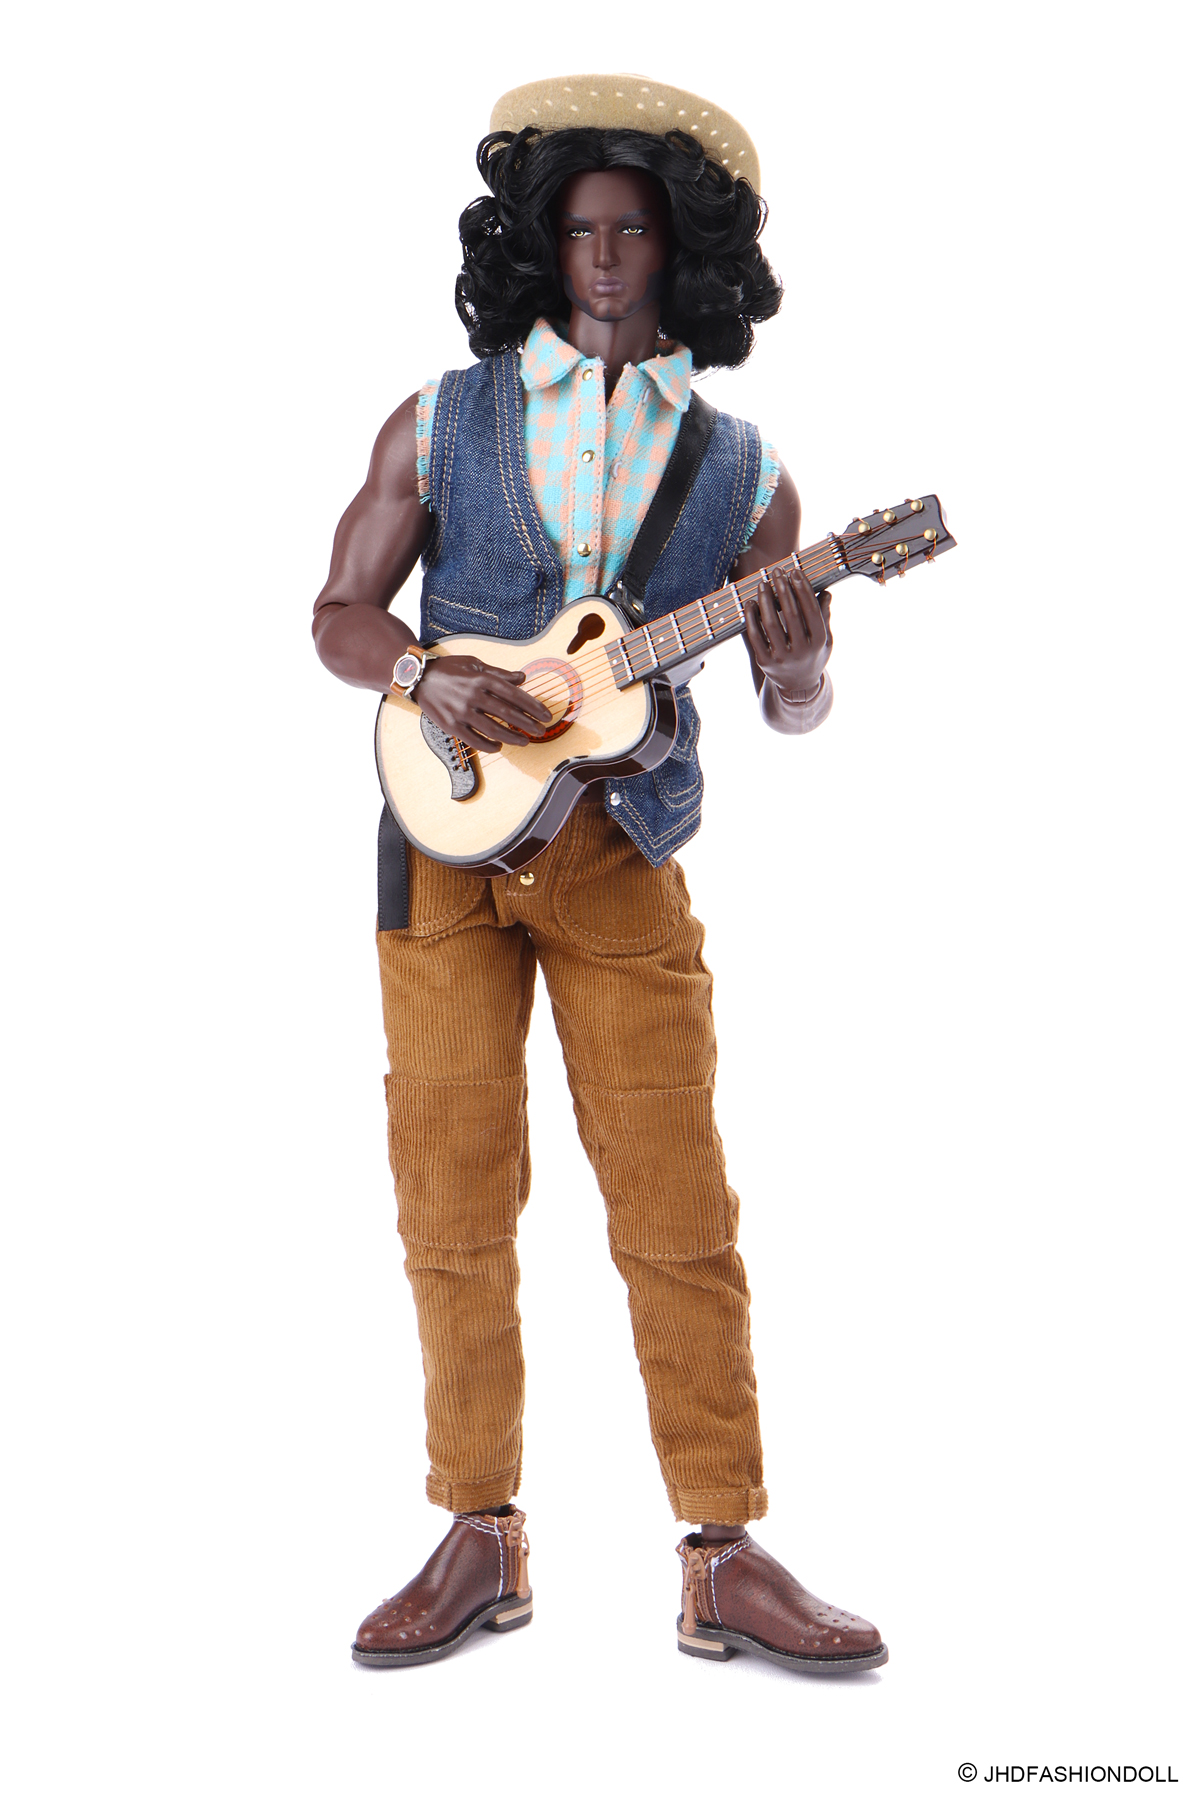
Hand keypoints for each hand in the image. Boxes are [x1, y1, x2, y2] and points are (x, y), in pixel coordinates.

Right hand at [415, 654, 552, 752]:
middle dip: (528, 724)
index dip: (533, 706)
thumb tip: (522, 678)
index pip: (514, 694)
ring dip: (513, 738)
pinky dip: (489, 745)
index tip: (545, 715)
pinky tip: (500, 745)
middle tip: (541, 731)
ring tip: (525, 741)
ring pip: (494, 730)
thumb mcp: (475, 663)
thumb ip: (499, 673)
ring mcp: (462, 712)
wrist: (418, 677)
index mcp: (481, 678)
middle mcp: (473, 695)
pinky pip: (475, 740)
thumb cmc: (449, 669)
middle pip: (508, 714)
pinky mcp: (451, 725)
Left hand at [744, 565, 831, 700]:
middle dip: (783, 589)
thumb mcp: (825, 640)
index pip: (811, 610)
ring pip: (770, 624)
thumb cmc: (813, 657)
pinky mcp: (765, 662)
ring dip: (765, 600)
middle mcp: (801, 651)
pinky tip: (750, 603)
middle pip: (791, 614)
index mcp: (819, 642)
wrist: (798, 688)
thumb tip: (826, 592)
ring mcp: (782, 658)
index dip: (803, 589)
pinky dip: (751, 618)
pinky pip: (755, 636)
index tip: (795, 572)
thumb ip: (824, 617)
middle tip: (777, 571)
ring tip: (763, 583)